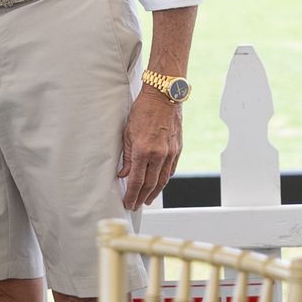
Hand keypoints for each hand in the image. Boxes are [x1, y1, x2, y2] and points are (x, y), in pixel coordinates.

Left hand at [119, 82, 182, 210]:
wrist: (164, 96)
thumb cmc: (143, 110)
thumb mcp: (128, 132)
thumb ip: (127, 156)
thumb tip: (124, 174)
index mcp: (143, 150)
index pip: (136, 181)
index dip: (131, 195)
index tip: (128, 203)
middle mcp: (158, 154)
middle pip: (150, 184)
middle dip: (141, 197)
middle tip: (136, 205)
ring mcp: (170, 152)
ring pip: (162, 180)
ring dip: (154, 193)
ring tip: (147, 200)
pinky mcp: (177, 148)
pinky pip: (170, 170)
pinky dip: (164, 180)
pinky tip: (159, 184)